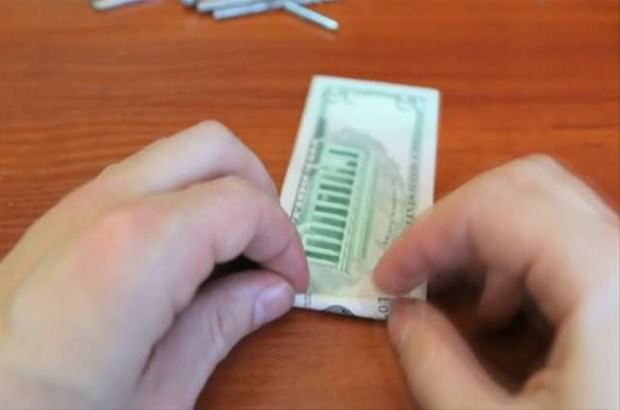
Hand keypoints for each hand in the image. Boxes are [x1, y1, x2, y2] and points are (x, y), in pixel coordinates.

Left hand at [0, 121, 308, 408]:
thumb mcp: (160, 391)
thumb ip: (224, 325)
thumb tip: (272, 291)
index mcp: (143, 246)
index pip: (244, 203)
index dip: (284, 238)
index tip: (292, 280)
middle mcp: (111, 203)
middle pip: (214, 147)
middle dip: (259, 189)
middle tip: (270, 247)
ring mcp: (81, 201)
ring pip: (178, 154)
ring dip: (220, 189)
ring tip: (234, 250)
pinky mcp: (64, 214)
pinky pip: (144, 176)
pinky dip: (184, 197)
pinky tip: (186, 253)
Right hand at [375, 155, 618, 409]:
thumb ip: (435, 367)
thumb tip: (401, 314)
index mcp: (605, 284)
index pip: (496, 208)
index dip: (426, 235)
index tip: (385, 278)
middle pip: (528, 185)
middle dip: (456, 222)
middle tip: (417, 269)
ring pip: (551, 206)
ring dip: (486, 237)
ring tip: (456, 295)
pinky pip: (572, 241)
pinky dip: (520, 257)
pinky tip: (504, 311)